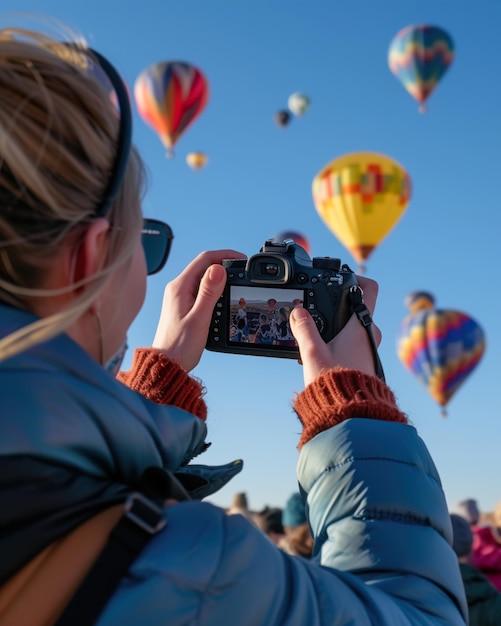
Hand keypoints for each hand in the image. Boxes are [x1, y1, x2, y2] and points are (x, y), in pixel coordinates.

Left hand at [152, 250, 245, 371]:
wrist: (167, 364)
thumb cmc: (180, 346)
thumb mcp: (199, 318)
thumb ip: (209, 293)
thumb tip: (219, 269)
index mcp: (180, 287)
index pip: (205, 259)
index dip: (225, 255)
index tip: (241, 259)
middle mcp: (178, 288)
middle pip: (204, 266)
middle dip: (224, 265)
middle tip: (242, 272)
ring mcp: (180, 296)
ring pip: (203, 278)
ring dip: (220, 278)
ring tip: (236, 285)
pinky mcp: (183, 305)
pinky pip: (201, 290)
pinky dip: (214, 290)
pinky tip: (223, 298)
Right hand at [289, 276, 381, 386]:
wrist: (350, 414)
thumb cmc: (335, 385)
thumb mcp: (313, 352)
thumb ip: (304, 328)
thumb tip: (299, 311)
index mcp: (360, 326)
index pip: (368, 289)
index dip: (356, 277)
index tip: (340, 278)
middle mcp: (370, 336)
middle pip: (356, 309)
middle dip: (336, 308)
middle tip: (316, 311)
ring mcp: (369, 350)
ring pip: (353, 328)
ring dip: (335, 328)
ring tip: (315, 338)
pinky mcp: (365, 363)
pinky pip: (353, 344)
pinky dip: (339, 342)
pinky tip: (322, 354)